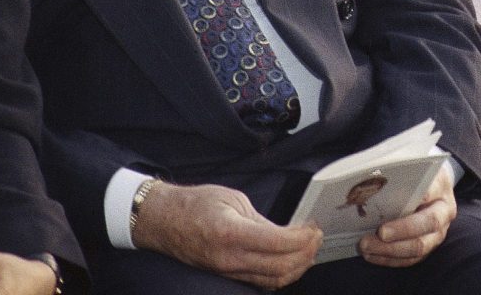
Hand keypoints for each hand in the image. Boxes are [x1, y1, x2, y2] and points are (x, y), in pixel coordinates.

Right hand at [132, 181, 320, 288]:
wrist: (163, 221)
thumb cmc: (195, 204)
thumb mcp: (233, 199)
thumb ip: (261, 220)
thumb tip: (289, 232)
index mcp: (230, 232)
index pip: (278, 243)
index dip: (303, 238)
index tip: (314, 228)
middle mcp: (229, 258)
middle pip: (280, 267)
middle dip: (306, 253)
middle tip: (317, 237)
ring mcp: (227, 270)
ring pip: (273, 280)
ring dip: (298, 267)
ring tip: (309, 249)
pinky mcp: (226, 275)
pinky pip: (260, 282)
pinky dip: (282, 274)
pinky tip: (292, 260)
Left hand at [357, 163, 454, 267]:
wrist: (432, 184)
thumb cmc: (417, 174)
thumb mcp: (412, 165)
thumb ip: (398, 170)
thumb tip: (370, 177)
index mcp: (441, 187)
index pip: (429, 194)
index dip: (412, 203)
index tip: (390, 211)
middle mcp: (445, 211)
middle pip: (428, 225)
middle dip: (401, 232)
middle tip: (377, 234)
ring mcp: (439, 232)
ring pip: (420, 247)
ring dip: (391, 250)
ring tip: (367, 247)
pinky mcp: (429, 246)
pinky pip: (412, 259)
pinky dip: (390, 259)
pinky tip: (372, 256)